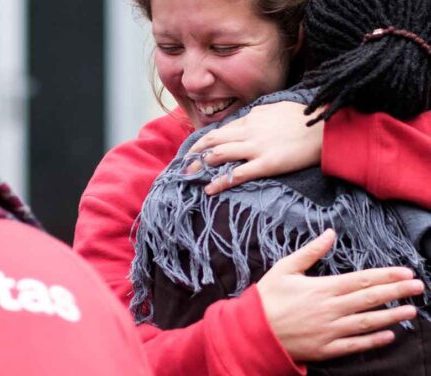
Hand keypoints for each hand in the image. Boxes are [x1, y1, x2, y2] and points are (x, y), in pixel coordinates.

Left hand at [187, 102, 324, 194]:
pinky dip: (220, 182)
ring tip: (190, 176)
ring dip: (201, 166)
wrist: (327, 129)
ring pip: (219, 155)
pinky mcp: (266, 163)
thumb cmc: (306, 119)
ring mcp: (257, 147)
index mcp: (252, 118)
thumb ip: (260, 114)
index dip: (204, 141)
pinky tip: (209, 189)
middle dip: (194, 153)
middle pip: (213, 141)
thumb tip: (250, 117)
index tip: (194, 150)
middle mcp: (249, 131)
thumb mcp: (278, 109)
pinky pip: (237, 174)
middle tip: (184, 165)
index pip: (221, 130)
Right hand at [257, 229, 423, 361]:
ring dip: (392, 316)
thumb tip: (330, 233)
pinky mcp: (326, 349)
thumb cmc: (267, 298)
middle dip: (397, 292)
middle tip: (418, 287)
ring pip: (368, 322)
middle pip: (371, 299)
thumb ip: (310, 251)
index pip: (362, 280)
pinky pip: (355, 345)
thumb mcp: (285, 268)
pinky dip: (374, 341)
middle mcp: (331, 309)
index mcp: (322, 288)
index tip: (405, 272)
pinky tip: (389, 336)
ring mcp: (330, 330)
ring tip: (411, 310)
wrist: (252, 331)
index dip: (386, 276)